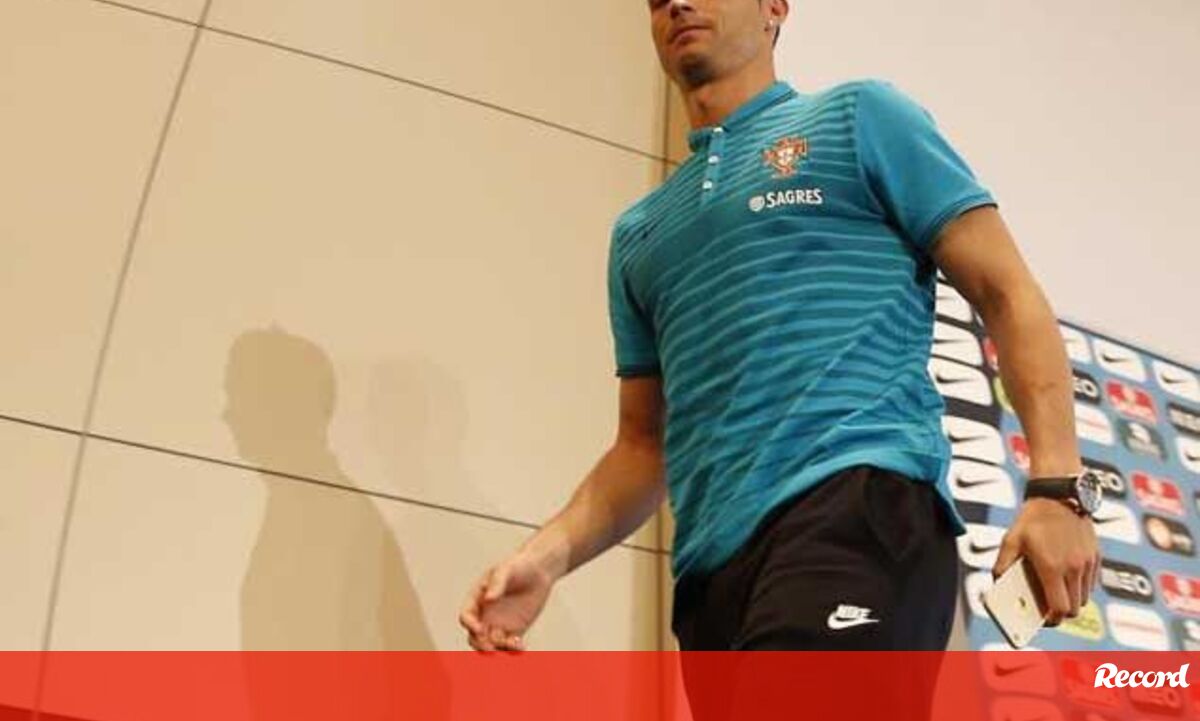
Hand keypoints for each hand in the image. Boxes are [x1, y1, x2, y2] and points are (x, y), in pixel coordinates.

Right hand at [459, 552, 554, 651]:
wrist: (539, 571)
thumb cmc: (518, 566)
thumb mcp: (506, 569)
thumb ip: (497, 583)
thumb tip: (488, 599)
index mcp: (477, 599)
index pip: (466, 616)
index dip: (470, 624)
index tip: (480, 629)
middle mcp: (485, 614)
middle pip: (474, 637)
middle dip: (480, 644)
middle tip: (492, 646)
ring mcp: (498, 624)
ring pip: (491, 645)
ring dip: (498, 649)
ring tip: (513, 643)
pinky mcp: (514, 631)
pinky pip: (509, 646)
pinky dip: (512, 650)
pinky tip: (521, 646)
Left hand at [993, 498, 1100, 625]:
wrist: (1059, 495)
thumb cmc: (1033, 518)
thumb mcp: (1010, 540)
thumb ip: (1002, 565)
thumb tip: (998, 585)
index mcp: (1052, 567)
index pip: (1059, 609)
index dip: (1052, 619)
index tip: (1042, 619)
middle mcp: (1073, 568)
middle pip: (1074, 609)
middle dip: (1061, 612)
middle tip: (1047, 607)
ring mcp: (1087, 563)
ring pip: (1085, 598)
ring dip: (1072, 600)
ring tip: (1055, 593)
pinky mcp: (1096, 556)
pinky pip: (1091, 583)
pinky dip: (1080, 587)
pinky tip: (1065, 578)